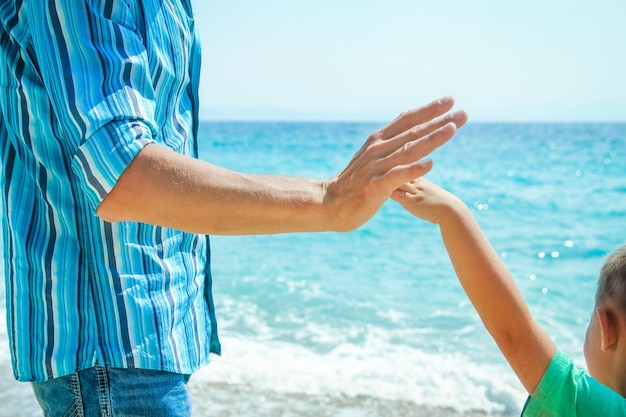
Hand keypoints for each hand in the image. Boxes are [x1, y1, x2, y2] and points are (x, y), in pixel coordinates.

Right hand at [323, 96, 466, 231]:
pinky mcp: (375, 187)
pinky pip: (397, 176)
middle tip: (463, 114)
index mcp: (378, 140)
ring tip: (452, 129)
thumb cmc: (354, 183)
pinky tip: (430, 164)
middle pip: (413, 133)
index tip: (450, 101)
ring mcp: (376, 167)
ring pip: (408, 150)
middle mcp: (378, 149)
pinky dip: (413, 169)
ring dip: (432, 139)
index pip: (407, 120)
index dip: (428, 110)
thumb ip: (390, 146)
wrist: (330, 204)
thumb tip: (409, 134)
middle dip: (440, 122)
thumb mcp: (372, 158)